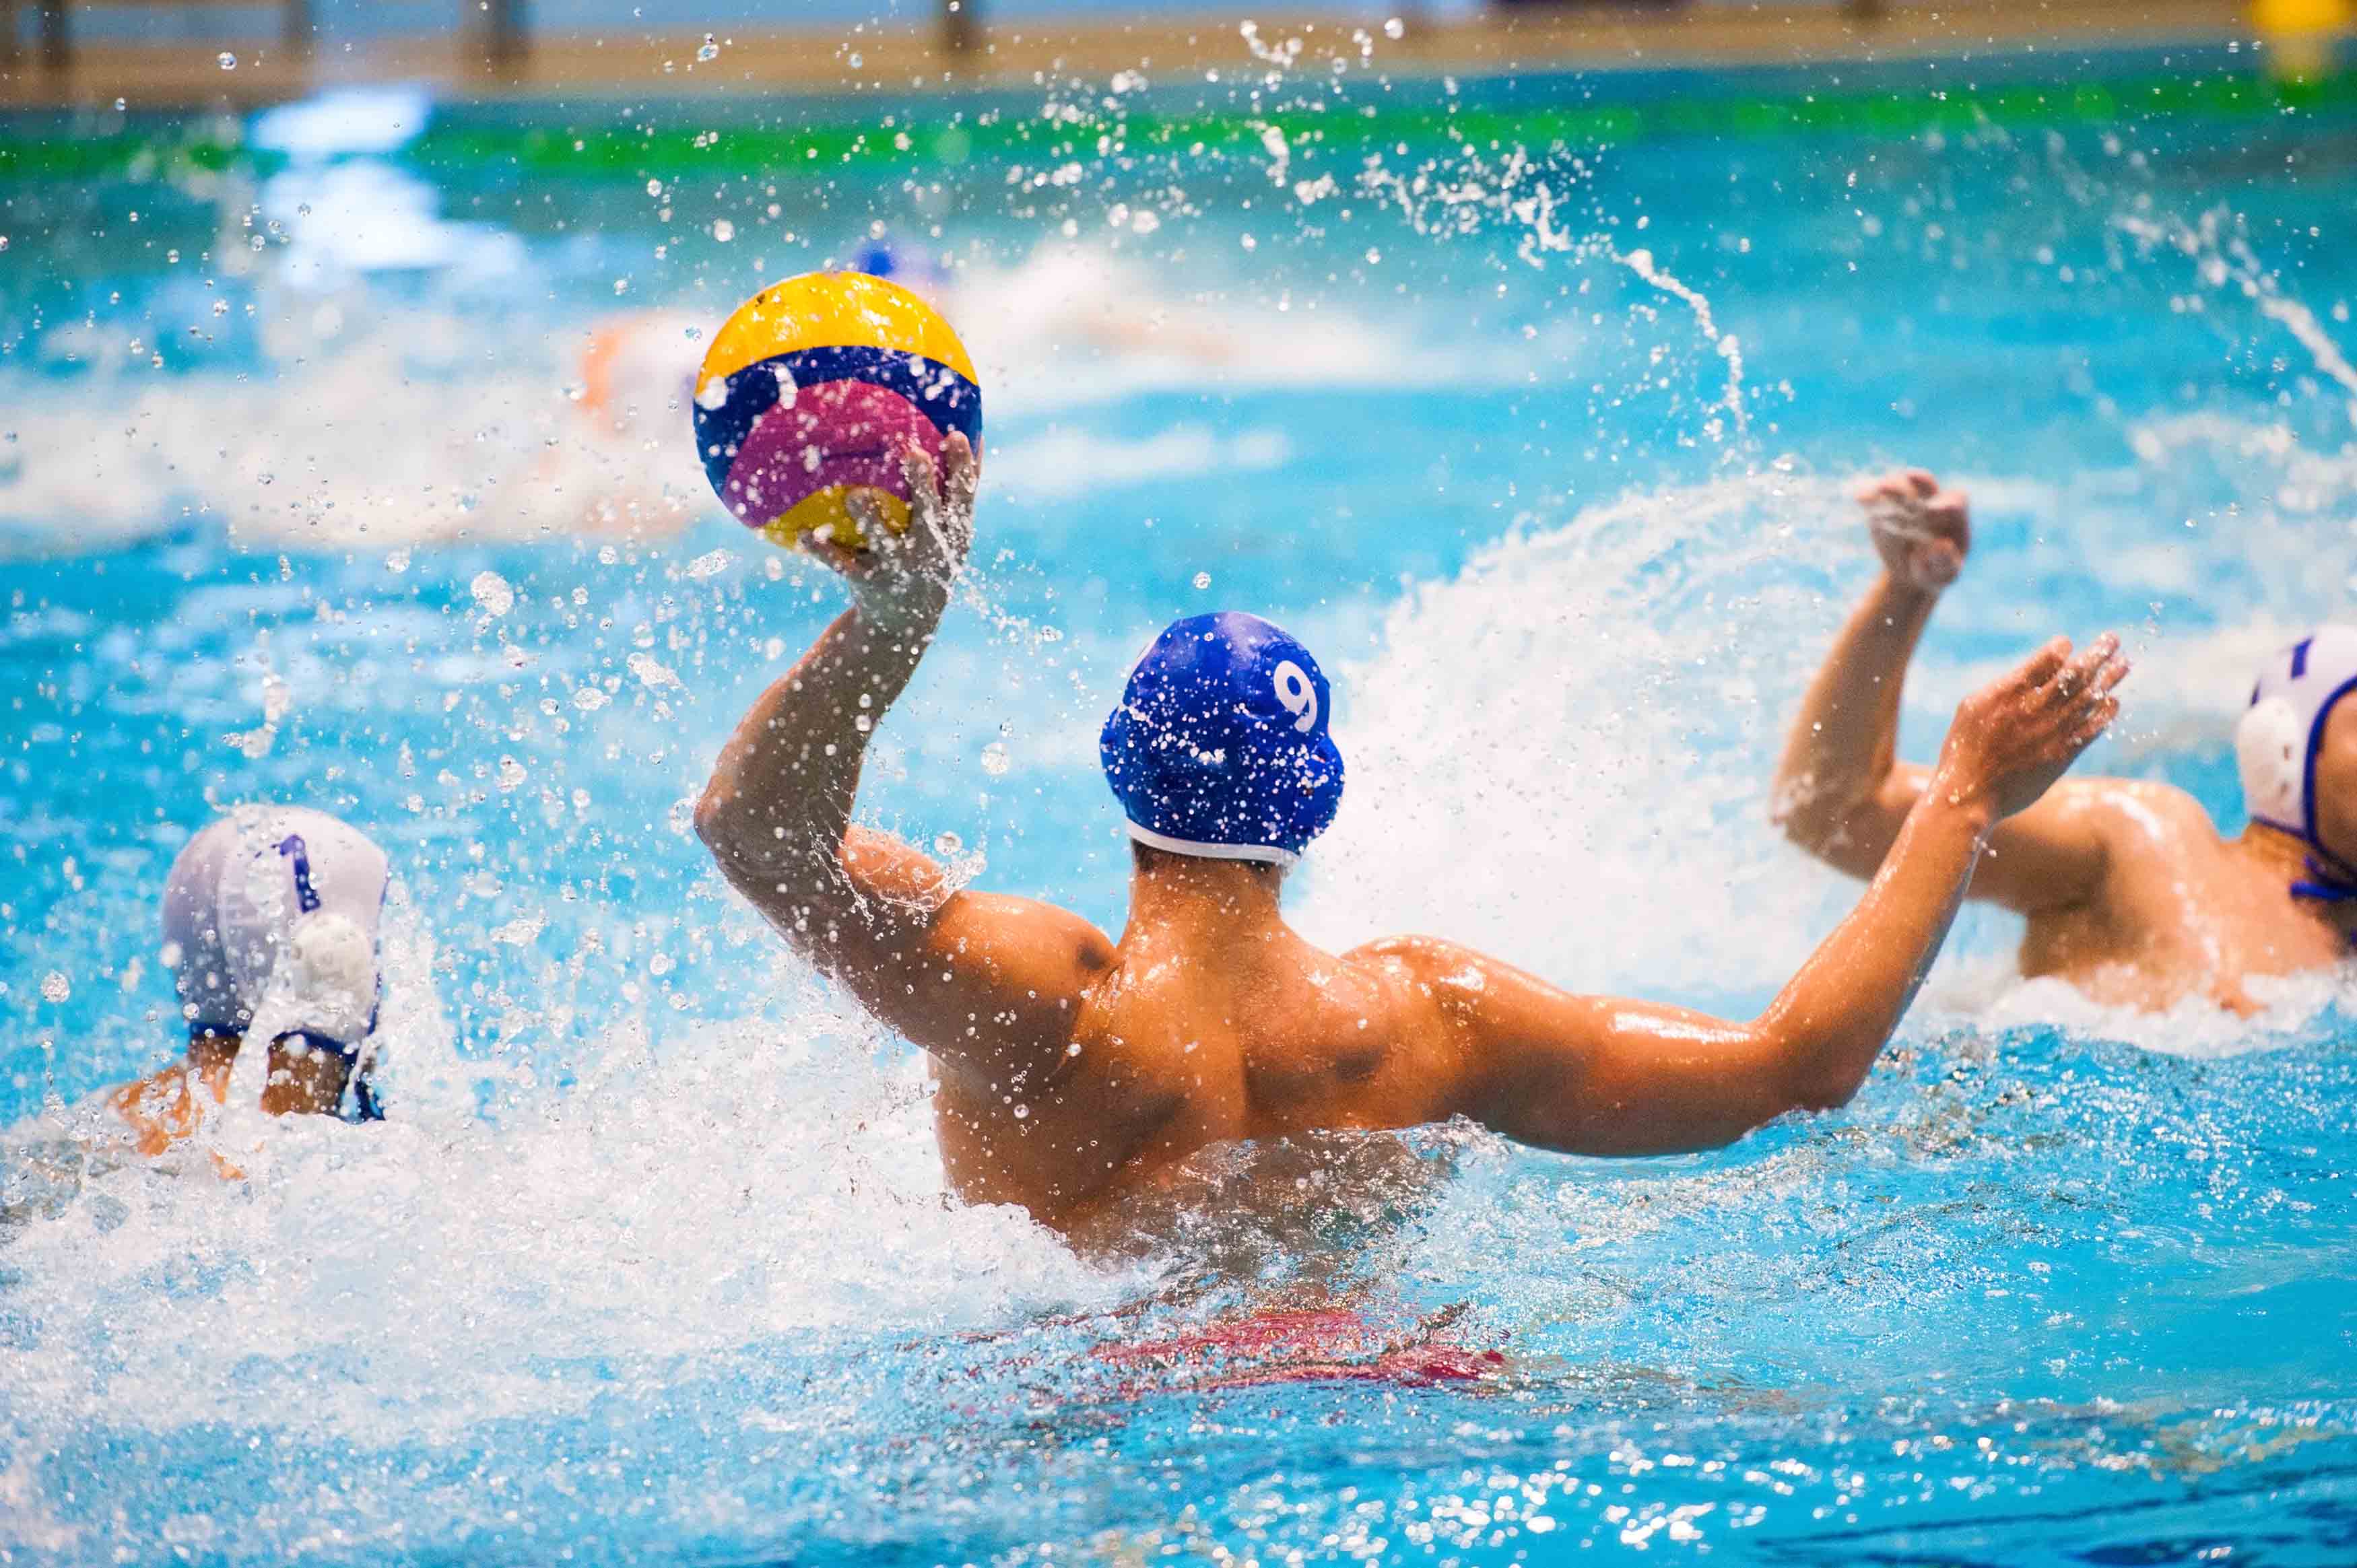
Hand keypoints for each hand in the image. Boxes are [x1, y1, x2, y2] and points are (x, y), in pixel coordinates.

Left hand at [810, 429, 978, 633]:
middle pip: (929, 517)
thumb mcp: (953, 534)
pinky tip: (806, 532)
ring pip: (882, 541)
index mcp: (953, 536)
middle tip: (913, 454)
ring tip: (855, 495)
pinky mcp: (867, 582)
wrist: (905, 624)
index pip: (963, 498)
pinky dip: (823, 549)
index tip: (955, 436)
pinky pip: (841, 564)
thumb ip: (960, 491)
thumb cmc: (930, 561)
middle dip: (922, 487)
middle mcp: (929, 553)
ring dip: (869, 518)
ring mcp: (898, 569)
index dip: (962, 468)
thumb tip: (974, 435)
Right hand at [1857, 468, 1969, 595]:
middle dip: (1917, 483)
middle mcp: (1930, 501)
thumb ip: (1945, 563)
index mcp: (1953, 516)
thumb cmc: (1934, 573)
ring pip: (1899, 485)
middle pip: (1926, 484)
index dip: (1945, 503)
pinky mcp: (1884, 508)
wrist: (1910, 574)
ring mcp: (1905, 503)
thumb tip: (1942, 545)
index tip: (1932, 510)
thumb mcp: (1942, 575)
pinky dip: (1868, 497)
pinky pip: (1875, 499)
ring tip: (1879, 491)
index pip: (1955, 501)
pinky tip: (1860, 498)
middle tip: (1906, 490)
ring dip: (1890, 486)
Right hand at [1932, 634, 2127, 820]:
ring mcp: (2052, 732)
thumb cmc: (1965, 748)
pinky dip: (2106, 713)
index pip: (2048, 658)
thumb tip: (2035, 670)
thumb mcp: (1972, 707)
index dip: (2061, 647)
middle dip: (2098, 653)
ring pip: (2091, 697)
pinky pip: (2093, 728)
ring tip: (2124, 663)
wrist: (1969, 794)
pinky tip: (2113, 702)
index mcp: (2009, 692)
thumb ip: (2006, 685)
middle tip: (2112, 639)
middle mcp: (2035, 709)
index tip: (2067, 645)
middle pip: (2077, 673)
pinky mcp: (2063, 755)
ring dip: (2110, 678)